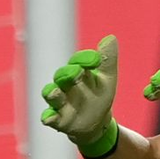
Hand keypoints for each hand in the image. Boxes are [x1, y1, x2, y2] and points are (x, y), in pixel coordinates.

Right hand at [40, 35, 119, 153]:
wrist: (96, 120)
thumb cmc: (99, 94)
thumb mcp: (108, 77)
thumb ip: (108, 59)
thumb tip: (111, 37)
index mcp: (79, 72)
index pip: (78, 61)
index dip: (85, 59)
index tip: (96, 60)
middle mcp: (66, 85)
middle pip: (63, 76)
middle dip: (68, 73)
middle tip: (75, 71)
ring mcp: (61, 102)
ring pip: (53, 95)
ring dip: (52, 92)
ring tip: (54, 91)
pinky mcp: (58, 119)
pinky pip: (50, 118)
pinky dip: (48, 117)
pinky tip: (49, 118)